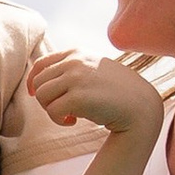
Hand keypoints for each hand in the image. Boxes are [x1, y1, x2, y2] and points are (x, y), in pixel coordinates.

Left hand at [29, 48, 163, 141]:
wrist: (140, 106)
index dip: (34, 80)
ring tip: (69, 116)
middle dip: (45, 99)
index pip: (41, 63)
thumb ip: (73, 68)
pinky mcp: (78, 98)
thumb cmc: (118, 92)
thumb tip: (41, 82)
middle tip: (63, 110)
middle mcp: (74, 61)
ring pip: (42, 96)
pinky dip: (59, 120)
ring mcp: (76, 78)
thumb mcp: (95, 69)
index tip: (36, 94)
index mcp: (77, 53)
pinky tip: (74, 122)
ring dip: (51, 110)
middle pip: (39, 81)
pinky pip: (52, 111)